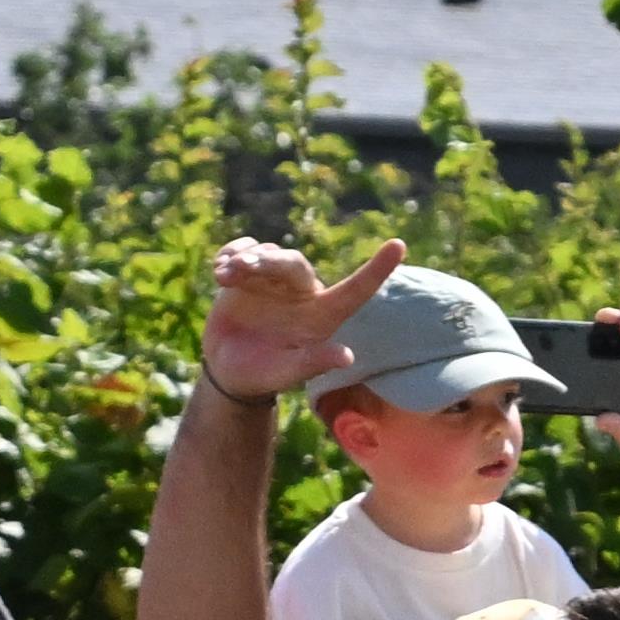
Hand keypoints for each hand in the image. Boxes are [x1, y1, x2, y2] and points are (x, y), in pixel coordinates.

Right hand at [199, 231, 407, 406]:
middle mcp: (303, 293)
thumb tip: (347, 357)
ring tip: (224, 275)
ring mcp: (276, 280)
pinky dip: (233, 253)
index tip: (400, 244)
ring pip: (268, 253)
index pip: (356, 289)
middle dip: (267, 262)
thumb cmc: (265, 374)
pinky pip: (246, 249)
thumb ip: (313, 362)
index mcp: (322, 315)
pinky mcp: (250, 273)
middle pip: (294, 263)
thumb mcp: (287, 372)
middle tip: (238, 269)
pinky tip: (219, 269)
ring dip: (245, 259)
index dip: (378, 269)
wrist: (230, 369)